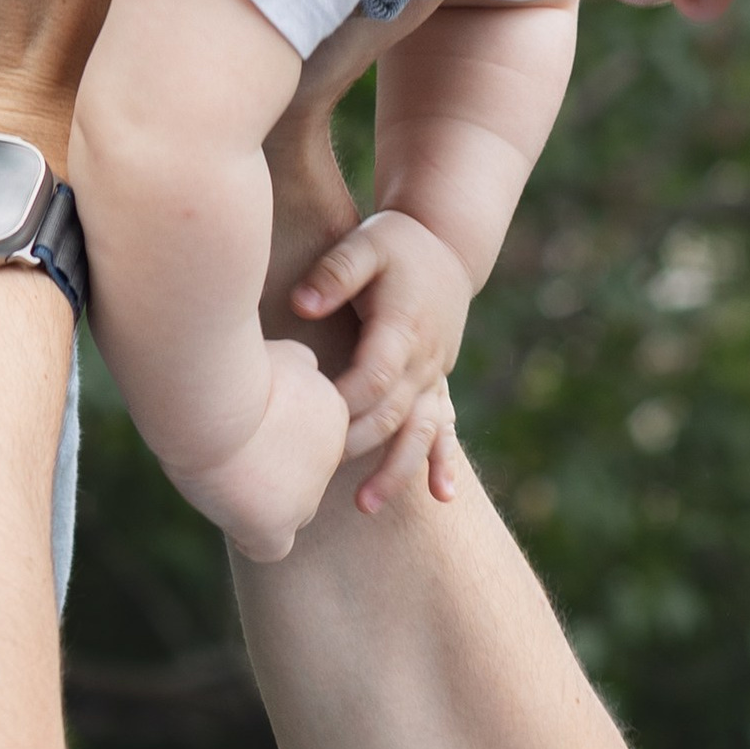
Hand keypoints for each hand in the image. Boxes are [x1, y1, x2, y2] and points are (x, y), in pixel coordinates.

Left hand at [292, 209, 473, 510]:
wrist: (448, 245)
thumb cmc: (397, 243)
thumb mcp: (365, 243)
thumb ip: (335, 272)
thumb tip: (302, 304)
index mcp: (403, 327)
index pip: (374, 376)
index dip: (345, 401)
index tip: (314, 417)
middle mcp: (423, 358)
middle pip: (392, 414)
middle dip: (359, 448)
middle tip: (322, 478)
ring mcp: (434, 375)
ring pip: (420, 432)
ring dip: (397, 470)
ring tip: (367, 505)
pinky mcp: (437, 384)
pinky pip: (446, 429)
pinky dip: (443, 462)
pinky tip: (441, 496)